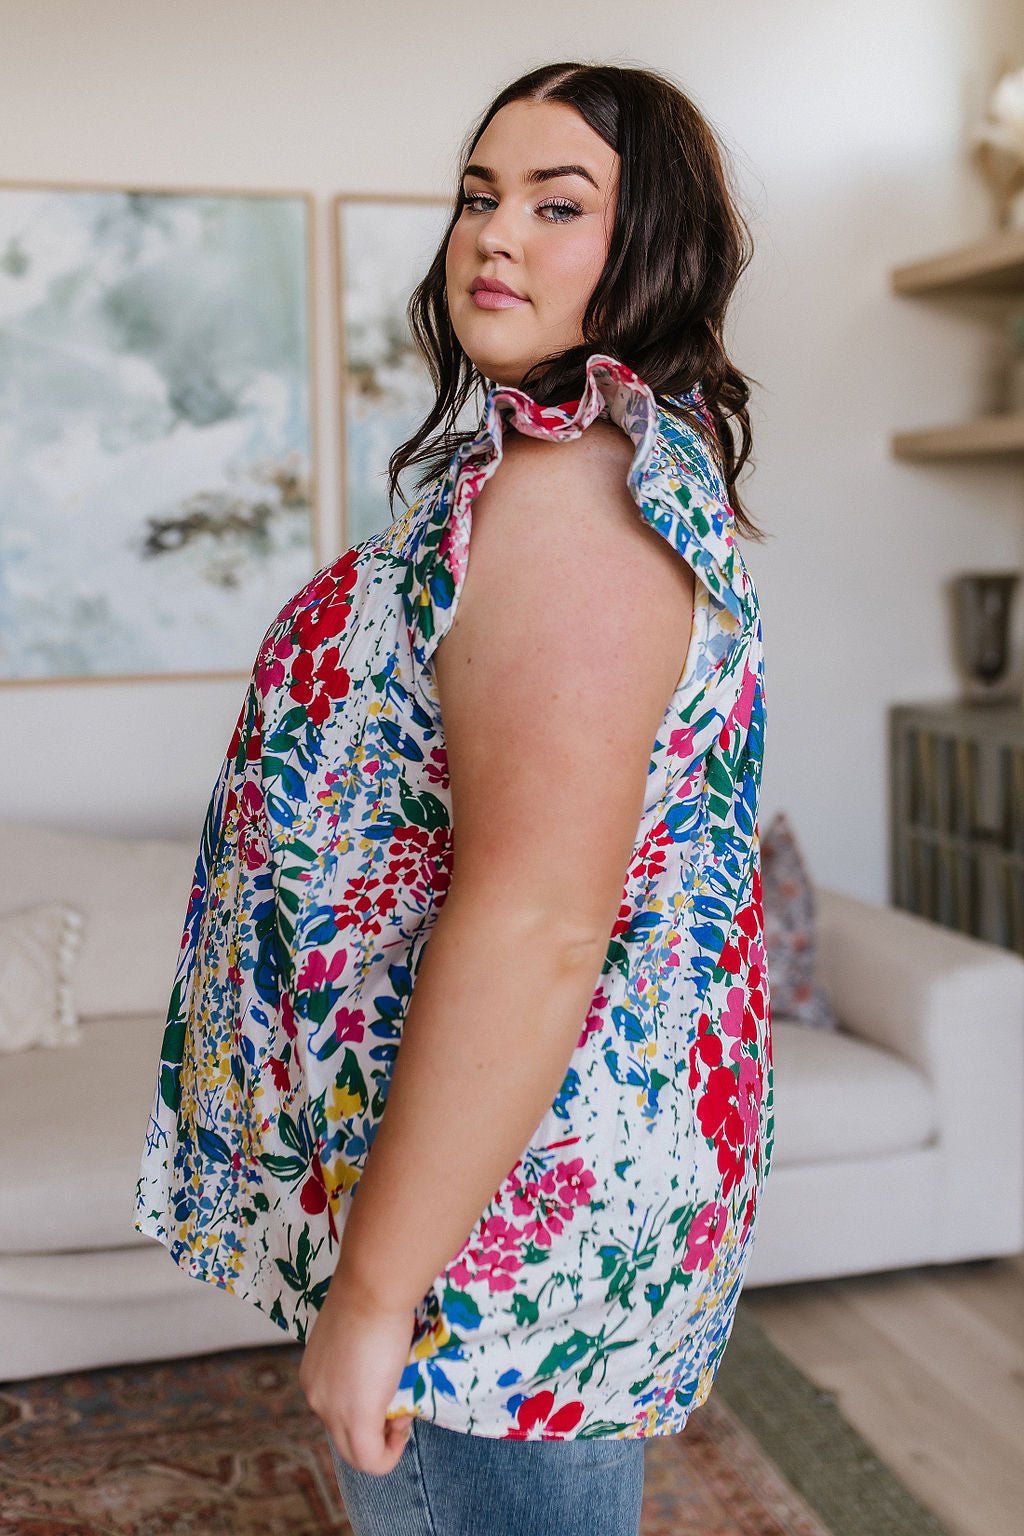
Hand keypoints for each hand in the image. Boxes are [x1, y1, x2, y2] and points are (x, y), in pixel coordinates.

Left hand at [299, 1271, 417, 1475]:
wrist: (373, 1286)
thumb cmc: (371, 1294)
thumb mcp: (358, 1331)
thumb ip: (358, 1356)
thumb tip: (380, 1365)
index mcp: (314, 1374)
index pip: (337, 1411)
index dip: (369, 1407)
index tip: (389, 1384)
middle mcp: (315, 1396)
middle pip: (344, 1437)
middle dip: (376, 1430)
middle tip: (400, 1404)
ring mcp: (331, 1410)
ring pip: (356, 1454)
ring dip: (385, 1442)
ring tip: (402, 1412)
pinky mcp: (356, 1418)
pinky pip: (372, 1461)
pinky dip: (390, 1454)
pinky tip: (403, 1427)